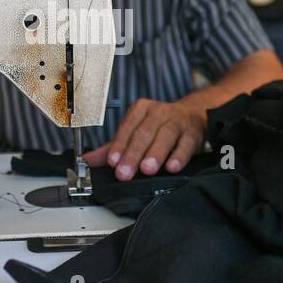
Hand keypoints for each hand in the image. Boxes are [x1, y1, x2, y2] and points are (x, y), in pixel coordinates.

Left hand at [83, 97, 205, 180]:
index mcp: (141, 109)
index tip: (112, 162)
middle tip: (125, 173)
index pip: (127, 128)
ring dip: (155, 154)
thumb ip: (113, 147)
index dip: (119, 145)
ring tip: (147, 169)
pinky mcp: (194, 133)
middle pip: (144, 133)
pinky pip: (186, 144)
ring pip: (165, 135)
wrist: (193, 115)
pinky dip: (179, 156)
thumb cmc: (160, 126)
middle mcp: (159, 112)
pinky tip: (172, 167)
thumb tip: (88, 160)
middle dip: (133, 154)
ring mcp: (178, 121)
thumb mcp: (136, 132)